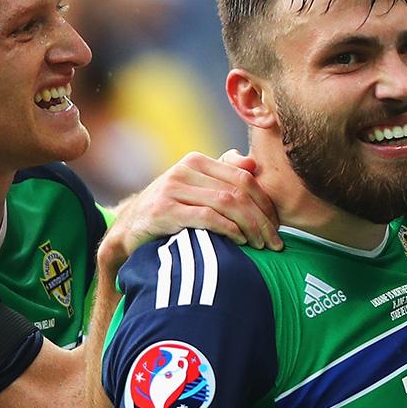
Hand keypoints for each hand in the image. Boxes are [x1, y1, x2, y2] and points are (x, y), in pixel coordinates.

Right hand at [103, 151, 282, 269]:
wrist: (129, 229)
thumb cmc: (170, 209)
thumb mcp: (195, 188)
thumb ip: (221, 174)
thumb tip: (251, 163)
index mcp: (197, 161)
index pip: (245, 178)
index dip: (266, 203)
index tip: (277, 226)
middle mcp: (184, 170)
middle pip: (239, 191)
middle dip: (262, 218)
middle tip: (275, 242)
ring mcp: (172, 189)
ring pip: (227, 203)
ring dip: (251, 227)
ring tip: (261, 246)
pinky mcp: (163, 210)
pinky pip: (207, 217)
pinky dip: (229, 229)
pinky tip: (240, 241)